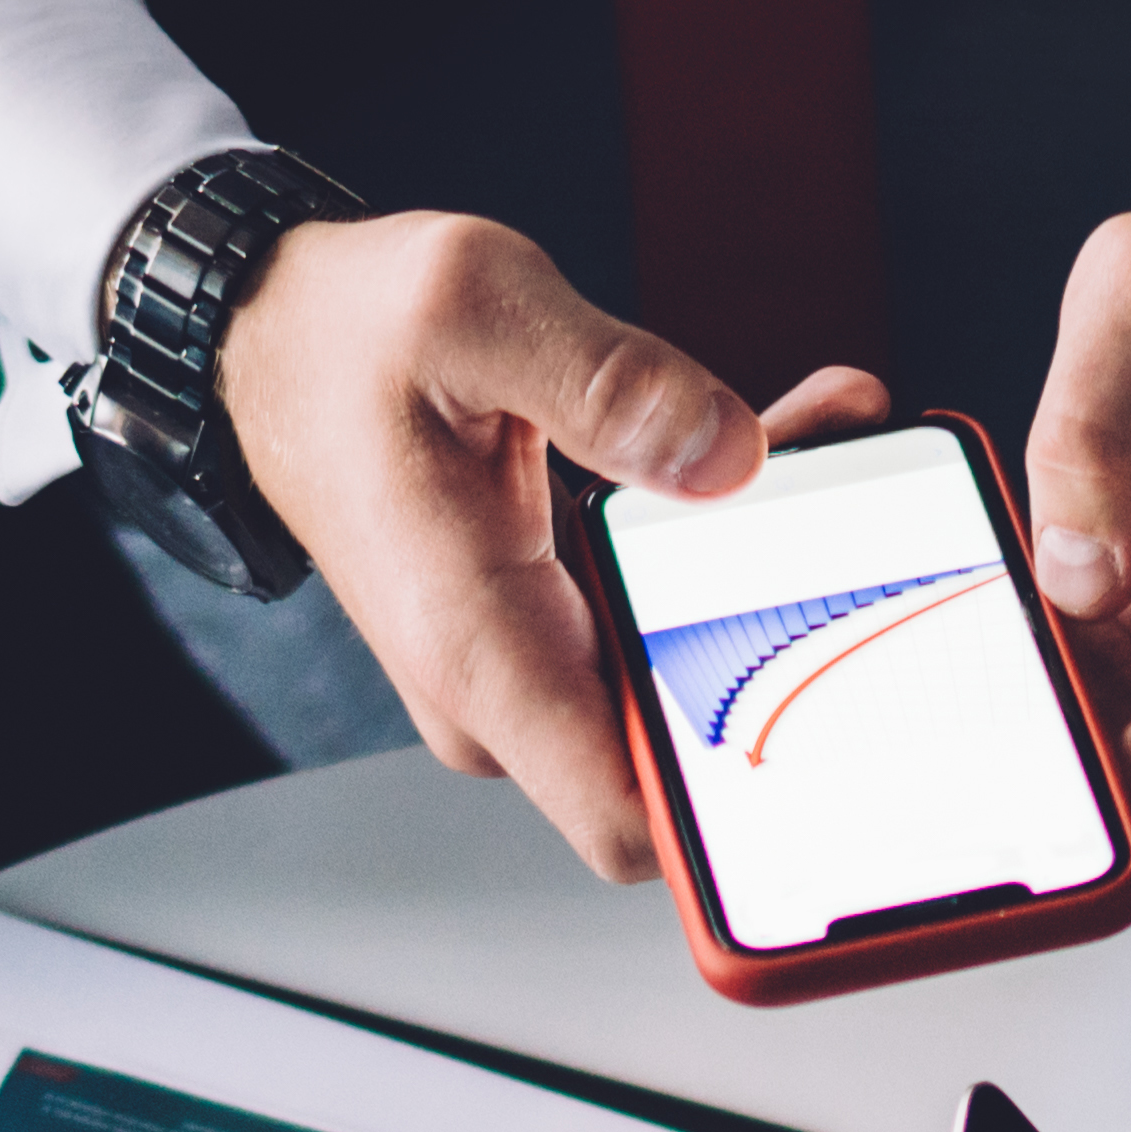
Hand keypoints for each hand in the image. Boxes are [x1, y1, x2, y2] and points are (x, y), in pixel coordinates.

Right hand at [218, 209, 838, 882]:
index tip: (837, 718)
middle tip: (858, 500)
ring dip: (770, 576)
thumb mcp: (475, 308)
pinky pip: (659, 624)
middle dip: (791, 635)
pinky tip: (770, 449)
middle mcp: (501, 692)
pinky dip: (721, 551)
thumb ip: (609, 381)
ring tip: (828, 445)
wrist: (272, 346)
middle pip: (687, 741)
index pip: (630, 823)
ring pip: (685, 675)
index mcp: (479, 649)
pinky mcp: (547, 634)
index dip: (741, 814)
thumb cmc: (345, 338)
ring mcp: (525, 672)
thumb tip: (729, 457)